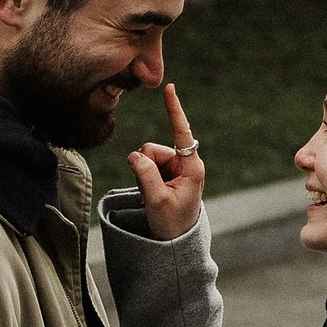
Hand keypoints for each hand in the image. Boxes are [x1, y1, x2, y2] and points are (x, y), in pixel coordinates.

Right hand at [126, 76, 205, 240]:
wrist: (176, 239)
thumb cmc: (172, 223)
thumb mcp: (157, 201)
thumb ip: (145, 176)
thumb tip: (134, 155)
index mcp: (191, 168)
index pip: (182, 133)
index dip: (174, 110)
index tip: (169, 87)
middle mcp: (185, 162)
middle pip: (150, 149)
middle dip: (144, 168)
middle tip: (153, 194)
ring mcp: (174, 165)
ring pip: (145, 156)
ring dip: (144, 176)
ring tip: (155, 195)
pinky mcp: (165, 170)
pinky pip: (144, 164)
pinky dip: (143, 178)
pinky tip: (152, 193)